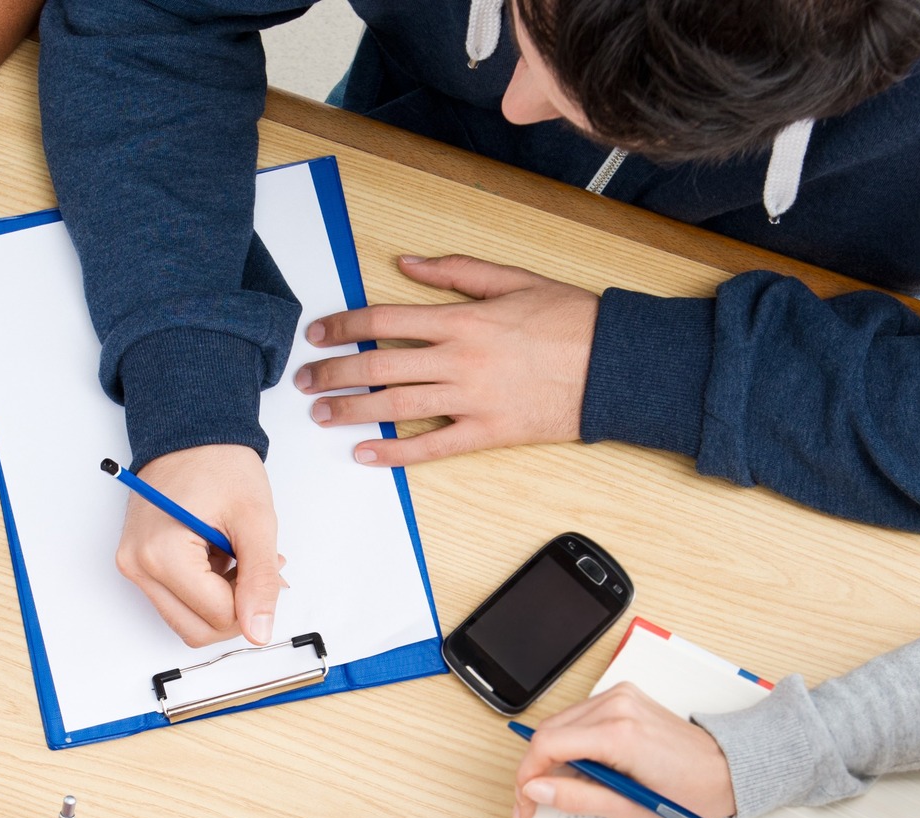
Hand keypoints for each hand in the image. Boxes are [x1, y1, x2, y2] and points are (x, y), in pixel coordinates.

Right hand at [116, 444, 285, 647]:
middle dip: (236, 610)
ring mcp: (133, 566)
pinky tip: (221, 559)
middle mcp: (137, 565)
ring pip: (187, 622)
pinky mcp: (138, 564)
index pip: (217, 617)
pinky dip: (206, 592)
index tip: (269, 568)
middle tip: (257, 569)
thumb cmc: (220, 464)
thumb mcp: (255, 521)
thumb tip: (259, 632)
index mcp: (161, 554)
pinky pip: (177, 602)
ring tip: (238, 560)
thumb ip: (260, 580)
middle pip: (197, 630)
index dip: (253, 601)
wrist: (190, 434)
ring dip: (221, 603)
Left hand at [293, 254, 597, 467]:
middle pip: (378, 366)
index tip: (317, 334)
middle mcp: (459, 360)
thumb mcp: (511, 279)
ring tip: (320, 414)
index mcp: (462, 319)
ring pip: (395, 407)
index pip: (384, 321)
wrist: (614, 364)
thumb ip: (454, 272)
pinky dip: (394, 453)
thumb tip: (405, 262)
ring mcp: (471, 400)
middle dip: (333, 373)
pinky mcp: (487, 433)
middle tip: (304, 380)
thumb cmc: (569, 319)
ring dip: (351, 411)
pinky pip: (431, 448)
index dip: (344, 327)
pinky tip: (366, 453)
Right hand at [512, 681, 734, 817]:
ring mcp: (620, 696)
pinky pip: (579, 717)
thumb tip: (536, 790)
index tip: (524, 805)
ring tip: (561, 788)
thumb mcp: (629, 808)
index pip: (547, 745)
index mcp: (619, 734)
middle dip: (534, 769)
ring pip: (559, 723)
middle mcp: (617, 706)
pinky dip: (571, 741)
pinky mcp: (623, 696)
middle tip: (534, 803)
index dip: (526, 778)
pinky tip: (583, 766)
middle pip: (547, 732)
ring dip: (551, 755)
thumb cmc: (690, 791)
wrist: (727, 768)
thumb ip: (577, 798)